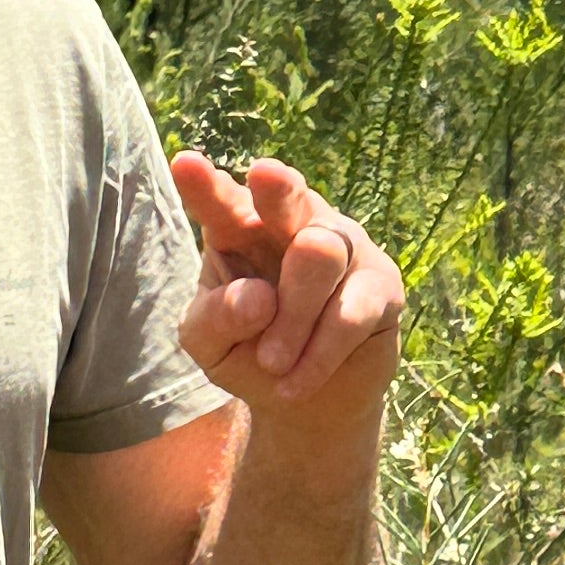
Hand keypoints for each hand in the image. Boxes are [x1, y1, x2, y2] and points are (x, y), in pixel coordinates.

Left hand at [171, 154, 404, 426]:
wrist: (305, 401)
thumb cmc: (248, 352)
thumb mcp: (210, 345)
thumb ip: (215, 319)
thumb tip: (256, 297)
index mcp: (239, 229)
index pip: (221, 202)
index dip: (205, 185)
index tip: (184, 163)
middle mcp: (292, 224)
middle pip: (288, 196)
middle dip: (277, 185)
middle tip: (263, 174)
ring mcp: (342, 247)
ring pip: (319, 257)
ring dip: (291, 319)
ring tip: (271, 362)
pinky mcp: (380, 285)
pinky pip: (350, 312)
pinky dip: (318, 354)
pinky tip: (295, 381)